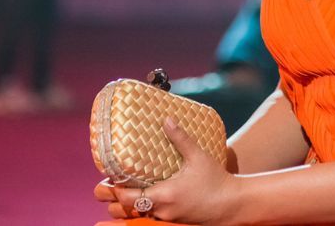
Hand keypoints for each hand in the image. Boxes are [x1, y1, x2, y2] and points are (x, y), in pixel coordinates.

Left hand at [95, 119, 237, 222]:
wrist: (231, 204)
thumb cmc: (214, 180)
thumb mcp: (197, 156)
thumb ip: (180, 139)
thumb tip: (167, 120)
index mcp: (164, 195)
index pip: (129, 198)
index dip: (116, 190)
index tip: (108, 180)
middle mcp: (162, 210)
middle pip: (127, 211)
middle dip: (114, 201)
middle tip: (103, 189)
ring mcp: (167, 219)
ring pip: (137, 217)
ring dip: (126, 208)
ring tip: (117, 194)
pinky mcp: (173, 221)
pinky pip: (149, 218)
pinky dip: (140, 211)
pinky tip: (139, 201)